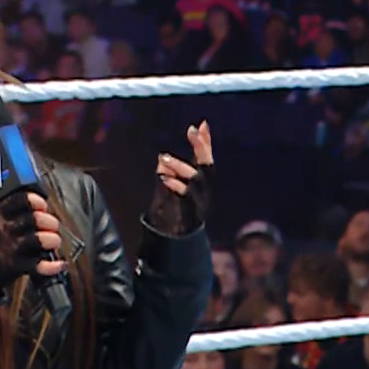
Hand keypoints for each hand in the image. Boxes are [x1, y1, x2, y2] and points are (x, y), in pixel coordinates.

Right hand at [0, 192, 63, 290]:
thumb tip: (41, 206)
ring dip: (52, 240)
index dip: (36, 201)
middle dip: (50, 222)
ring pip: (38, 240)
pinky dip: (53, 266)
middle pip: (35, 219)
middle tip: (52, 227)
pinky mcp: (15, 266)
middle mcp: (4, 229)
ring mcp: (10, 248)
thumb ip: (12, 211)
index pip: (20, 199)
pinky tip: (59, 264)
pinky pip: (39, 266)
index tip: (42, 206)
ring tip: (53, 242)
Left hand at [147, 121, 213, 235]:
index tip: (201, 124)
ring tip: (164, 159)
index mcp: (199, 185)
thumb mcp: (167, 189)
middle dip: (202, 147)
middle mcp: (203, 192)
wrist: (173, 244)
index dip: (205, 142)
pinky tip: (163, 177)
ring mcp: (199, 203)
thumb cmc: (169, 215)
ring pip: (196, 179)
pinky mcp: (190, 214)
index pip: (205, 160)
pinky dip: (176, 185)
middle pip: (207, 167)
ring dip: (181, 166)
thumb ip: (167, 173)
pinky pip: (186, 196)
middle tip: (191, 131)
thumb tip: (161, 159)